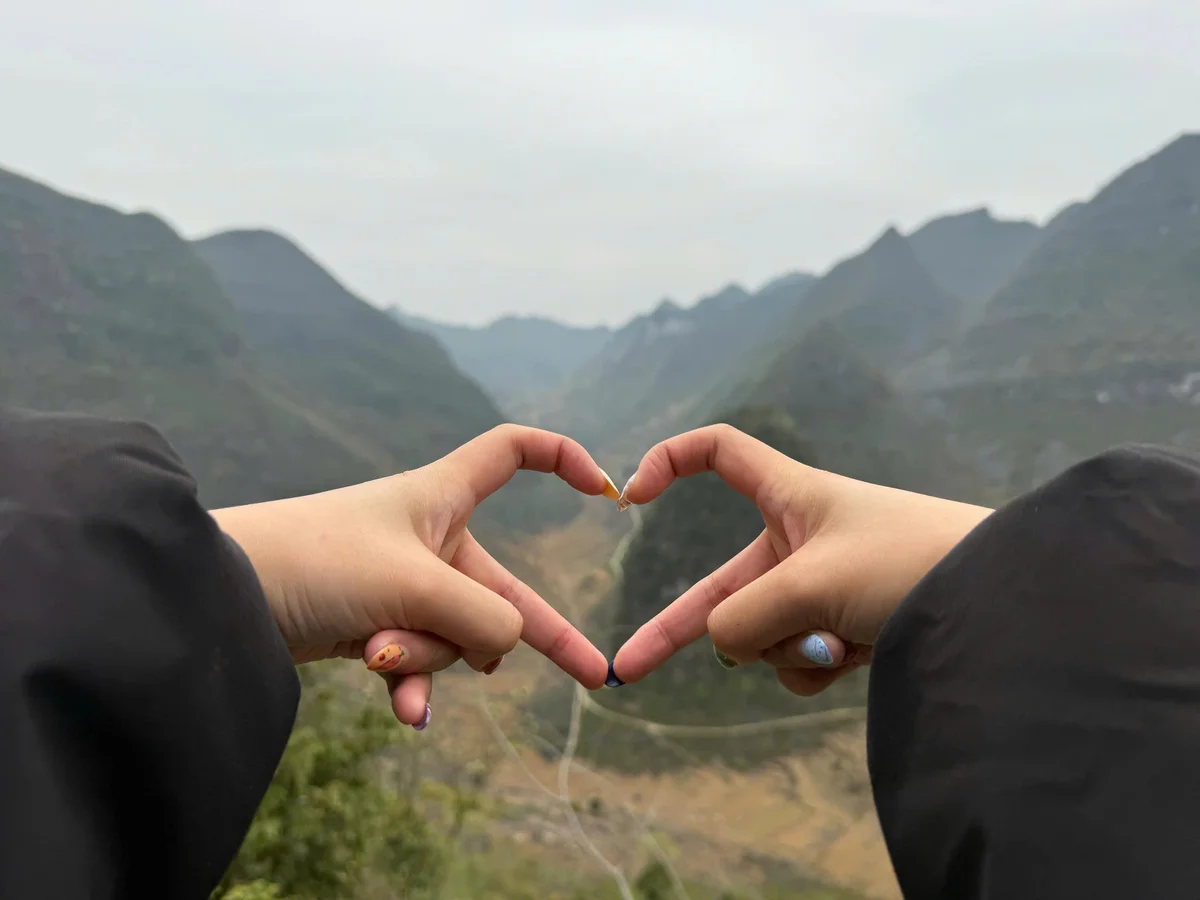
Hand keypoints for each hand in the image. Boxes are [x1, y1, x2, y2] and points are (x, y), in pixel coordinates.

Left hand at [212, 425, 617, 724]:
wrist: (223, 597)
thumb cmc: (317, 561)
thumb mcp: (416, 585)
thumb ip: (484, 618)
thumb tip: (509, 648)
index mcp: (441, 495)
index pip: (513, 451)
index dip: (561, 459)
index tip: (603, 492)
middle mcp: (430, 537)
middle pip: (504, 587)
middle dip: (545, 636)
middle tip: (596, 676)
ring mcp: (405, 586)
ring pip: (457, 635)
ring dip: (429, 655)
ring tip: (380, 651)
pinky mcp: (376, 626)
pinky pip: (419, 664)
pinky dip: (411, 686)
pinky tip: (404, 716)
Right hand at [610, 424, 992, 694]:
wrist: (1005, 606)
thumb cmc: (911, 563)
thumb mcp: (812, 584)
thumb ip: (744, 617)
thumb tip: (723, 647)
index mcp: (792, 496)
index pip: (718, 452)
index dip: (671, 461)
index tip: (632, 498)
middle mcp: (800, 541)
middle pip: (720, 586)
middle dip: (675, 631)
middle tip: (625, 669)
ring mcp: (820, 592)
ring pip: (762, 633)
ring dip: (785, 646)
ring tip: (837, 638)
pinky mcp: (845, 633)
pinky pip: (797, 659)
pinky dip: (815, 666)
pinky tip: (854, 658)